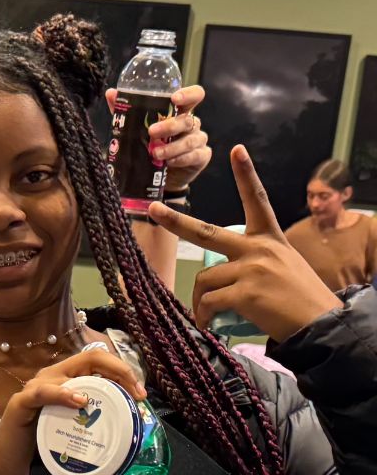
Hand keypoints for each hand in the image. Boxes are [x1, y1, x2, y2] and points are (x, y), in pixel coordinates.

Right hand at [0, 349, 146, 474]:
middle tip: (138, 394)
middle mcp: (50, 376)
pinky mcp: (21, 403)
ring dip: (98, 381)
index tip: (140, 393)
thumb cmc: (42, 445)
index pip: (97, 361)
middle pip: (90, 358)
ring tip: (117, 397)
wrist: (7, 463)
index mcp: (64, 379)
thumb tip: (129, 417)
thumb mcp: (74, 426)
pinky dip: (63, 393)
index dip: (122, 370)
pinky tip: (80, 400)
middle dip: (119, 371)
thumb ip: (93, 416)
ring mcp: (34, 387)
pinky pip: (43, 392)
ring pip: (70, 371)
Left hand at [106, 83, 209, 191]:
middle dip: (169, 125)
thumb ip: (127, 112)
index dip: (188, 94)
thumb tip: (111, 93)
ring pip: (190, 140)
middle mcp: (192, 124)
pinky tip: (170, 162)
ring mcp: (198, 140)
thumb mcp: (137, 129)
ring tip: (155, 153)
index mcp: (180, 112)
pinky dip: (182, 159)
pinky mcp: (201, 157)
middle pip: (187, 120)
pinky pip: (195, 156)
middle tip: (151, 132)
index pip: (194, 96)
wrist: (158, 176)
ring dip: (172, 147)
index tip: (174, 98)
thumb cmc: (150, 146)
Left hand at [149, 145, 342, 341]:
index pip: (257, 200)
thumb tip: (218, 277)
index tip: (237, 150)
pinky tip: (210, 324)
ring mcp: (251, 269)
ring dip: (199, 300)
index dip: (246, 174)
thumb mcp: (282, 267)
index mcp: (270, 238)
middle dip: (176, 221)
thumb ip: (251, 262)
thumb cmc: (300, 299)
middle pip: (206, 233)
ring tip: (208, 315)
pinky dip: (204, 316)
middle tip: (154, 209)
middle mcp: (258, 248)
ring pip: (204, 279)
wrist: (320, 324)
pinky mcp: (244, 292)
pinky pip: (208, 302)